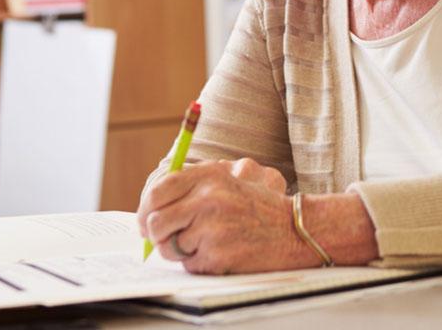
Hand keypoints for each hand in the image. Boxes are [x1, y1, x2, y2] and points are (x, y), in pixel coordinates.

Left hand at [136, 159, 318, 273]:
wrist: (296, 229)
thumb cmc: (259, 206)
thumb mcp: (228, 180)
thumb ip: (192, 186)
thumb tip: (151, 208)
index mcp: (209, 176)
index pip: (159, 191)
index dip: (145, 209)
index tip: (145, 221)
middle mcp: (209, 199)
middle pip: (156, 222)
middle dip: (156, 236)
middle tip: (166, 240)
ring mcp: (213, 228)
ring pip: (169, 247)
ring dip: (180, 251)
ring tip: (204, 244)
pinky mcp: (218, 255)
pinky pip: (189, 265)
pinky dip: (199, 264)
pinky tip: (220, 253)